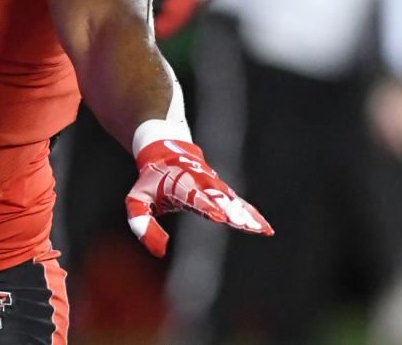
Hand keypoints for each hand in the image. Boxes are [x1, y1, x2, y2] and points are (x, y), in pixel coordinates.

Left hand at [125, 137, 271, 257]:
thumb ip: (141, 223)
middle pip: (219, 199)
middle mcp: (201, 184)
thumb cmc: (151, 180)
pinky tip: (265, 228)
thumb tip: (160, 251)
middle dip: (231, 212)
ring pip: (233, 202)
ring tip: (261, 229)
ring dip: (246, 215)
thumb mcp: (136, 199)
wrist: (165, 150)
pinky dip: (251, 214)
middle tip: (245, 224)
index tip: (219, 216)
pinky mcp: (222, 191)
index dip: (207, 206)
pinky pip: (239, 204)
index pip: (195, 197)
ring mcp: (214, 186)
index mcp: (181, 185)